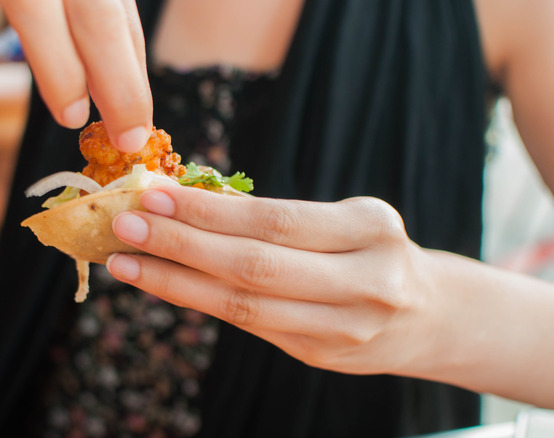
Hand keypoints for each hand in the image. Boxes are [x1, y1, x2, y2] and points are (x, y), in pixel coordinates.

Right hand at [0, 0, 151, 150]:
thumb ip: (83, 12)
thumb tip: (116, 86)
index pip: (117, 11)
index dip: (133, 70)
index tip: (141, 124)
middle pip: (94, 11)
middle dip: (118, 81)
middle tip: (127, 137)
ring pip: (31, 4)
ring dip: (59, 68)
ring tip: (72, 116)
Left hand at [106, 185, 442, 375]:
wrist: (428, 316)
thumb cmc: (373, 251)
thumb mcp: (343, 220)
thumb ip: (276, 217)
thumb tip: (190, 201)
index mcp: (372, 231)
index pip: (274, 222)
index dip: (209, 213)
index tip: (154, 195)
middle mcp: (364, 283)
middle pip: (254, 266)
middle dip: (180, 246)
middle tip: (124, 225)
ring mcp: (342, 329)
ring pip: (243, 305)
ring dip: (175, 282)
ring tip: (125, 262)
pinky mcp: (319, 356)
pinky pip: (246, 324)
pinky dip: (198, 301)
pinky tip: (162, 284)